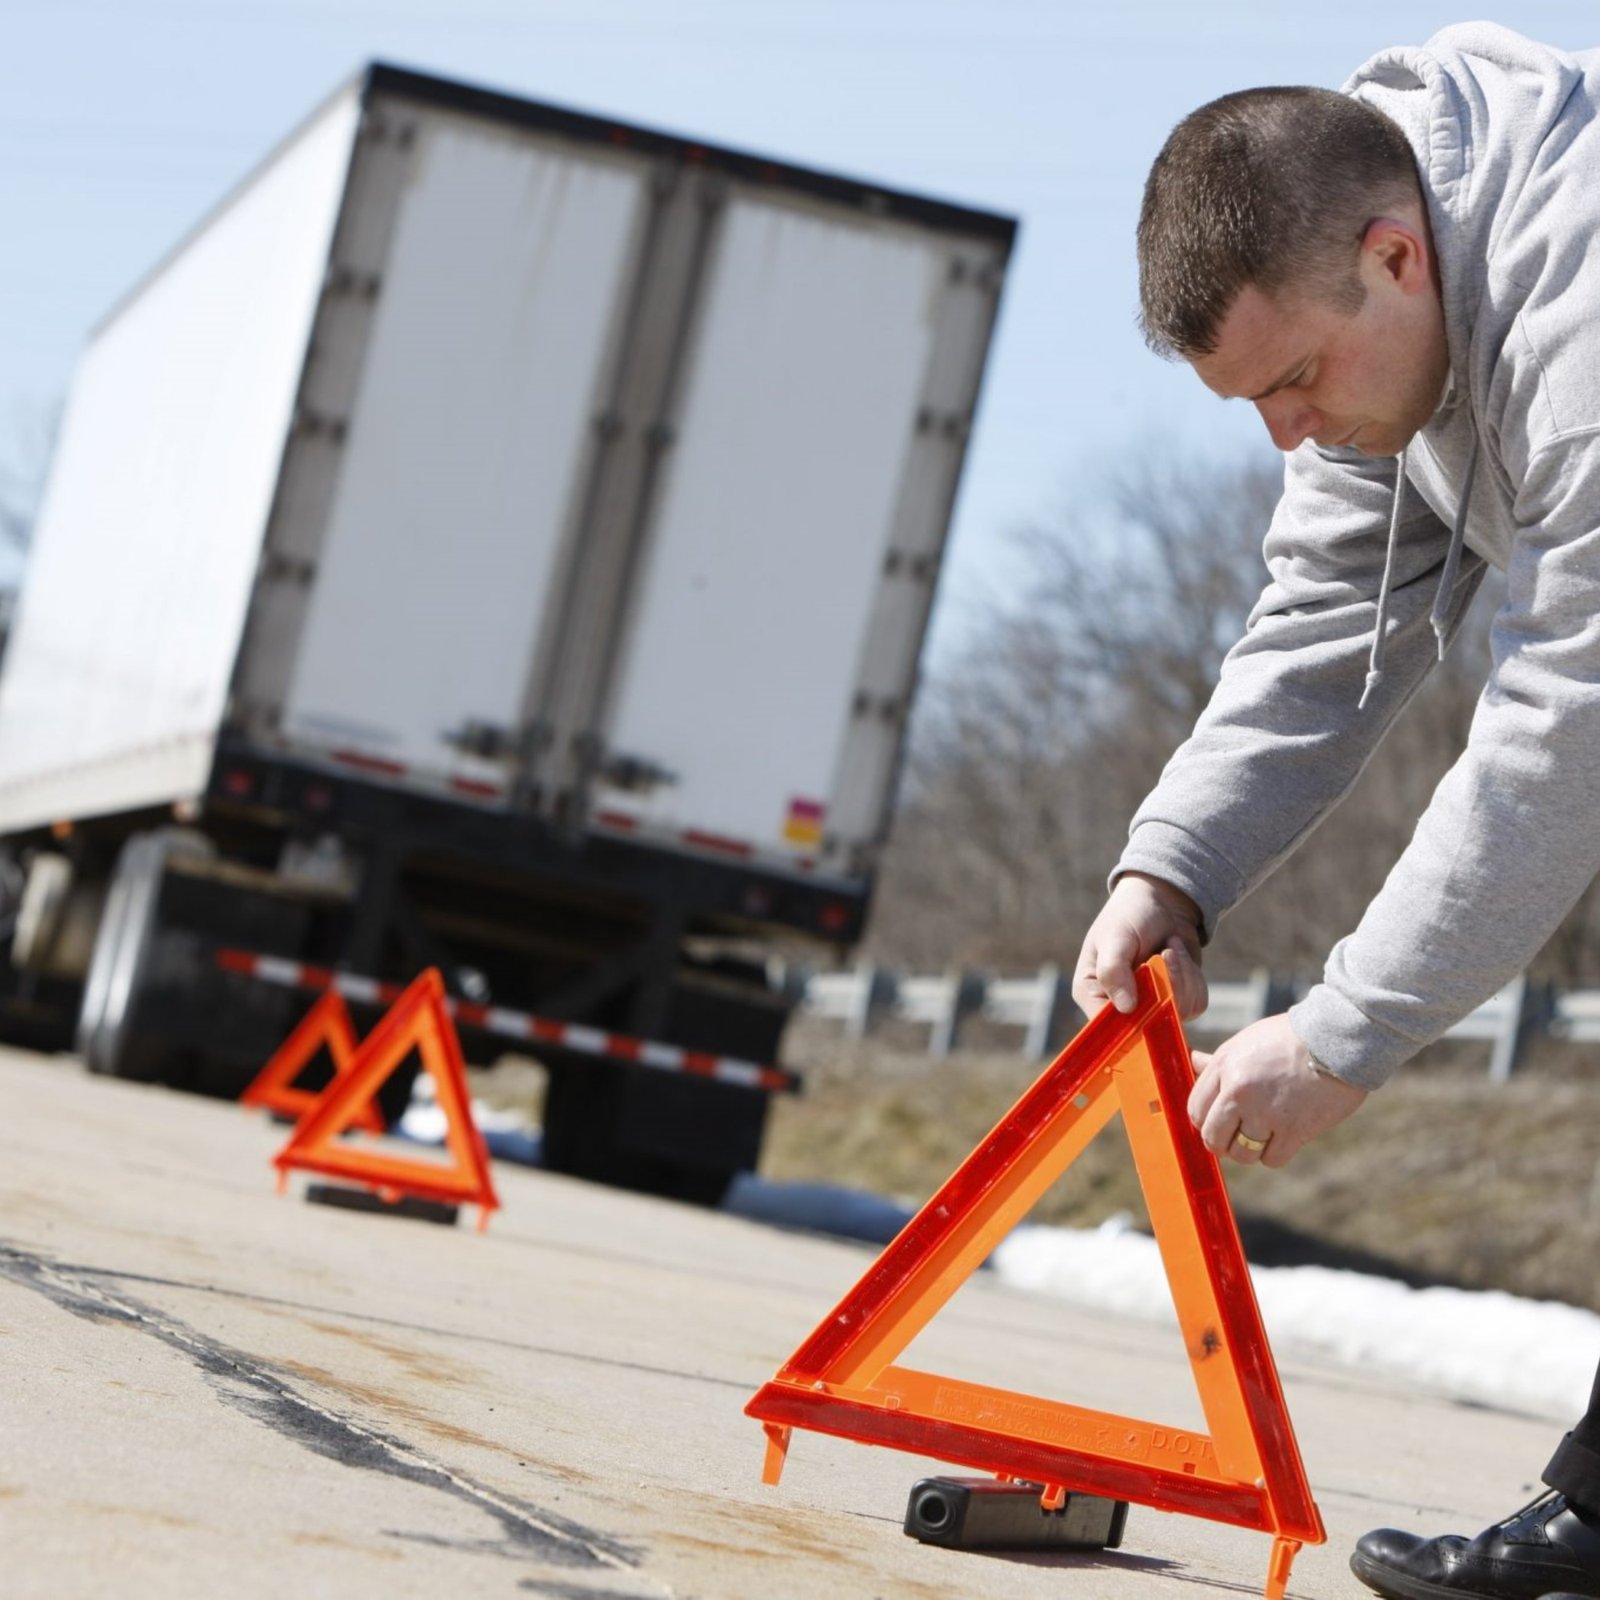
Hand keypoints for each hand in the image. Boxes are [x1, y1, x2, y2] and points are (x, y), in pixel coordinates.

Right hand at [1073, 872, 1207, 1020]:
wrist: (1162, 899)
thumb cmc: (1129, 915)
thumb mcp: (1115, 938)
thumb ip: (1114, 971)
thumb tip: (1126, 1008)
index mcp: (1093, 994)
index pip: (1107, 1028)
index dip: (1130, 1022)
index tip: (1149, 997)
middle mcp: (1121, 1006)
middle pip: (1149, 1024)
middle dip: (1164, 987)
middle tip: (1164, 953)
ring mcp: (1151, 1006)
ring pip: (1178, 1013)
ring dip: (1181, 976)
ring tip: (1169, 948)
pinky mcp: (1177, 1000)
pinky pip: (1195, 1004)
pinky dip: (1193, 977)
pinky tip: (1178, 954)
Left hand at [1188, 1013, 1366, 1167]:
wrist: (1335, 1039)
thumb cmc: (1288, 1038)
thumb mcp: (1245, 1041)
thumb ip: (1217, 1062)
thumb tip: (1191, 1061)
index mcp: (1224, 1068)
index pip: (1195, 1110)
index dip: (1203, 1119)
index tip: (1215, 1121)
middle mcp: (1240, 1093)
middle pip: (1212, 1138)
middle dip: (1220, 1141)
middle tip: (1233, 1135)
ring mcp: (1267, 1114)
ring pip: (1241, 1154)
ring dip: (1248, 1150)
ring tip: (1260, 1134)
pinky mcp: (1295, 1130)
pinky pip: (1271, 1160)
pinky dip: (1274, 1154)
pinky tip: (1282, 1137)